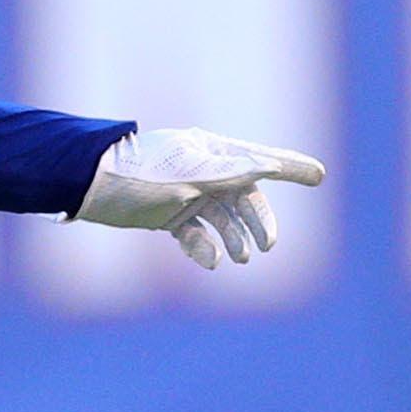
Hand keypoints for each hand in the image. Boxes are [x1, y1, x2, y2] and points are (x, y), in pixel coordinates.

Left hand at [75, 127, 325, 267]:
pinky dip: (205, 248)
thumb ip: (232, 171)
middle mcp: (203, 169)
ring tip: (240, 258)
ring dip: (235, 238)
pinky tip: (212, 261)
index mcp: (212, 150)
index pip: (261, 158)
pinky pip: (196, 233)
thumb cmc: (143, 174)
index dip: (292, 167)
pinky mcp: (167, 213)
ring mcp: (186, 193)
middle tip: (268, 246)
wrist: (91, 186)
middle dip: (259, 220)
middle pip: (244, 195)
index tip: (320, 175)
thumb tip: (271, 165)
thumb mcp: (192, 173)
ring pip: (222, 218)